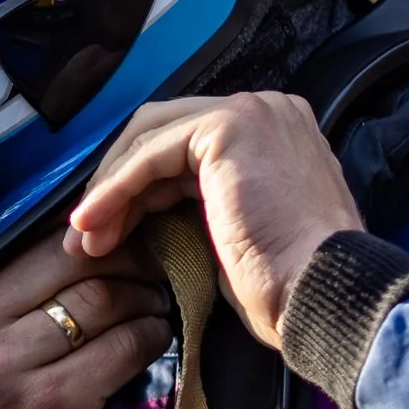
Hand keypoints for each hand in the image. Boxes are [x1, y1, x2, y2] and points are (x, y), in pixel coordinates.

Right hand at [0, 230, 171, 408]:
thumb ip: (8, 294)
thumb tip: (84, 238)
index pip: (38, 242)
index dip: (94, 235)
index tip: (124, 237)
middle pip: (75, 264)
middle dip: (129, 259)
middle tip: (156, 265)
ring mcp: (13, 369)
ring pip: (103, 303)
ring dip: (145, 299)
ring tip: (157, 303)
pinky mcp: (54, 407)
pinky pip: (120, 351)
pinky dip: (149, 338)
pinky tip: (155, 339)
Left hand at [65, 92, 361, 348]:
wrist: (324, 297)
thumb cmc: (290, 287)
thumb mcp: (235, 234)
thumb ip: (201, 206)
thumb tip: (140, 214)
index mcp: (274, 135)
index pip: (186, 145)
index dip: (139, 187)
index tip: (107, 233)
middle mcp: (267, 111)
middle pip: (164, 130)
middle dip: (117, 183)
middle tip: (86, 234)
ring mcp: (251, 113)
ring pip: (151, 137)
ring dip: (109, 189)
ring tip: (84, 239)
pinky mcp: (229, 127)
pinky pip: (152, 155)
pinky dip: (116, 189)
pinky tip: (93, 223)